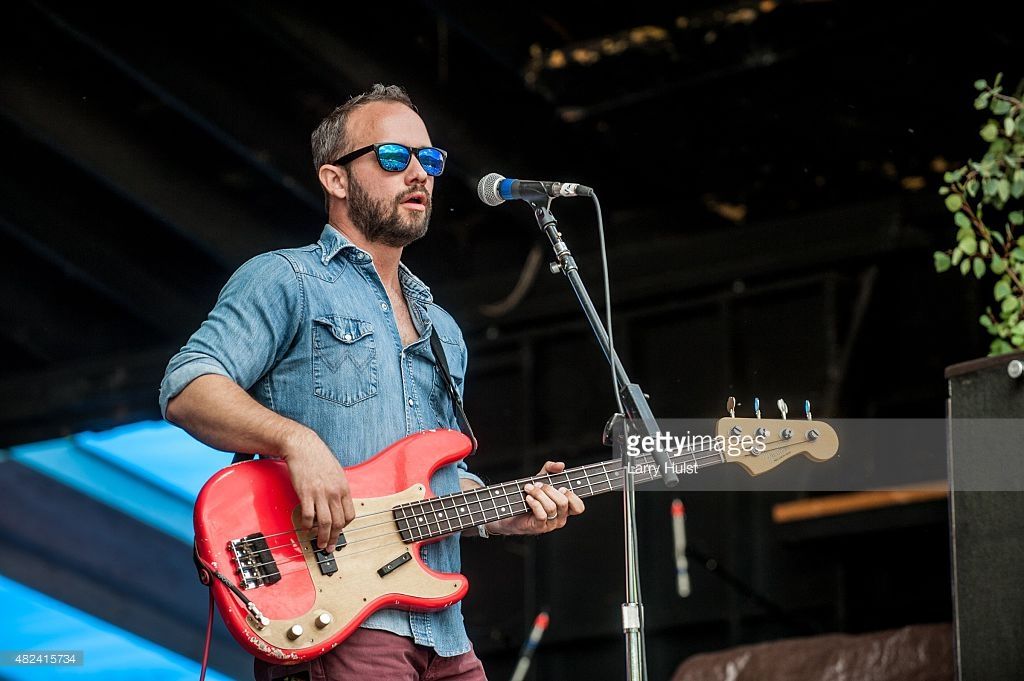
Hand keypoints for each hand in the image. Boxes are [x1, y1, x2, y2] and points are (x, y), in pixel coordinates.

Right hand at [282, 429, 354, 551]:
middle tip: (328, 547)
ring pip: (325, 522)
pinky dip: (307, 525)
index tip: (338, 532)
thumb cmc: (318, 458)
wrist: (303, 446)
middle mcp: (334, 492)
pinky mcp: (306, 493)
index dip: (344, 527)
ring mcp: (320, 493)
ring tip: (318, 544)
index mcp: (343, 488)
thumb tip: (338, 503)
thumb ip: (338, 488)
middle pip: (338, 522)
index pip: (350, 515)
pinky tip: (306, 528)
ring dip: (322, 536)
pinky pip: (308, 515)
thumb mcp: (336, 472)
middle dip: (334, 538)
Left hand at [488, 461, 584, 535]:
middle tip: (538, 485)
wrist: (510, 509)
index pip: (579, 507)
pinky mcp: (539, 527)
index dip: (572, 496)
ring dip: (539, 494)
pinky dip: (534, 503)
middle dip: (550, 490)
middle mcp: (560, 517)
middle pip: (563, 503)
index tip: (561, 487)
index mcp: (565, 508)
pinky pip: (541, 514)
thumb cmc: (529, 494)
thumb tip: (560, 465)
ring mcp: (550, 524)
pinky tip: (528, 498)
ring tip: (529, 489)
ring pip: (551, 507)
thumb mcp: (541, 478)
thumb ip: (551, 469)